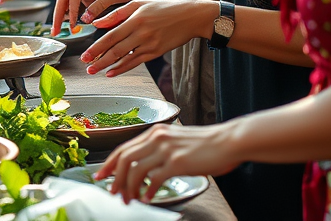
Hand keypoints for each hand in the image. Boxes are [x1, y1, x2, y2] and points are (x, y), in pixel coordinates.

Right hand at [52, 0, 167, 34]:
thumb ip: (100, 6)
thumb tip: (84, 19)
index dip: (71, 10)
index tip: (73, 25)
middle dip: (59, 13)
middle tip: (55, 30)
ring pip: (68, 0)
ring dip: (63, 15)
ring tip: (60, 30)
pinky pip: (77, 4)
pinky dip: (73, 15)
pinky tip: (71, 25)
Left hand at [81, 0, 216, 76]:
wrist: (190, 16)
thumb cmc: (162, 8)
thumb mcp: (138, 4)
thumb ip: (116, 14)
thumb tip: (96, 23)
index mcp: (135, 18)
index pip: (111, 35)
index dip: (97, 47)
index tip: (84, 55)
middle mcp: (142, 33)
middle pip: (116, 49)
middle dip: (98, 60)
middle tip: (86, 66)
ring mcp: (150, 44)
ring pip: (125, 58)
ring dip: (108, 66)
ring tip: (94, 71)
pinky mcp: (156, 52)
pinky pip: (136, 62)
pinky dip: (122, 68)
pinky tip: (111, 72)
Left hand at [95, 123, 241, 202]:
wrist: (228, 141)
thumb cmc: (206, 144)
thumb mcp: (177, 140)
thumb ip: (160, 149)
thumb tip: (145, 169)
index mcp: (155, 131)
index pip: (124, 147)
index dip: (110, 163)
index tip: (102, 175)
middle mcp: (157, 137)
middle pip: (125, 158)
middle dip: (115, 177)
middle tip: (112, 192)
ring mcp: (166, 149)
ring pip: (136, 169)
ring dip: (130, 187)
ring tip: (130, 200)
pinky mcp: (177, 162)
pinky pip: (155, 179)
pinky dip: (148, 191)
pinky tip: (147, 199)